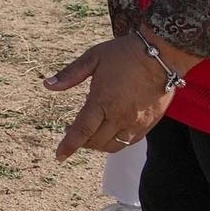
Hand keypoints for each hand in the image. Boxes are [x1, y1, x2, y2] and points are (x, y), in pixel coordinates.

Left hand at [44, 30, 194, 160]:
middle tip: (74, 134)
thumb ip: (70, 74)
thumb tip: (47, 85)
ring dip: (97, 145)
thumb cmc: (124, 54)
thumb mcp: (93, 58)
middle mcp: (119, 116)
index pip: (82, 130)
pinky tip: (109, 133)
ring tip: (90, 136)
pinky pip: (128, 143)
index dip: (69, 145)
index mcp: (103, 101)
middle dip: (81, 142)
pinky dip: (115, 143)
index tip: (59, 156)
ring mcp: (135, 122)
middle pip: (95, 142)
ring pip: (112, 146)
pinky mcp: (148, 124)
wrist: (162, 55)